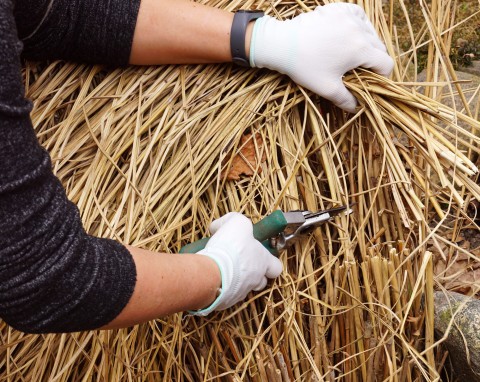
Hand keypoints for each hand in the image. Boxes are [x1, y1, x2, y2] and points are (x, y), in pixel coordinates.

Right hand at [192, 212, 282, 314]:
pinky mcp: (224, 301)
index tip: (258, 254)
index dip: (269, 261)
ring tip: (220, 268)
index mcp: (263, 262)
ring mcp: (240, 293)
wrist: (211, 272)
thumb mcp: (237, 223)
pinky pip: (224, 294)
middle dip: (250, 272)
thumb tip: (219, 226)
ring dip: (234, 279)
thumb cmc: (230, 248)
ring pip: (241, 288)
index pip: (276, 267)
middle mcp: (255, 280)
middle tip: (237, 261)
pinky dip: (219, 286)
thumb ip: (235, 220)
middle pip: (259, 280)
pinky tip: (210, 276)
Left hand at [249, 3, 393, 111]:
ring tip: (353, 55)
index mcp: (361, 50)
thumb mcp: (327, 88)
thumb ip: (346, 100)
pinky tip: (350, 33)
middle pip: (379, 47)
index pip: (386, 63)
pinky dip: (358, 24)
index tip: (374, 84)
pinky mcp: (339, 8)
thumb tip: (357, 109)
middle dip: (374, 61)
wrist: (283, 44)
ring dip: (367, 43)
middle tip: (361, 72)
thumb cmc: (305, 67)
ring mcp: (349, 17)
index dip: (383, 77)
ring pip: (370, 31)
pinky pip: (358, 15)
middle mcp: (360, 30)